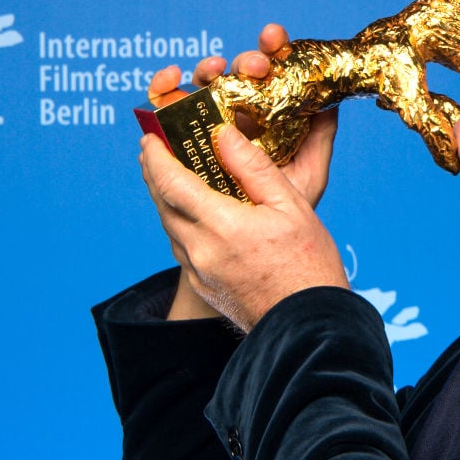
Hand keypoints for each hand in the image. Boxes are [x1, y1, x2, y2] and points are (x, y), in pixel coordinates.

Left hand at [146, 25, 339, 320]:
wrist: (308, 323)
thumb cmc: (308, 265)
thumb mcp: (290, 206)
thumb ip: (253, 167)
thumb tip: (223, 135)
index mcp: (221, 225)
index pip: (171, 182)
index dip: (156, 157)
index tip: (150, 138)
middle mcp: (201, 250)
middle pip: (163, 205)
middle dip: (155, 175)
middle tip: (156, 152)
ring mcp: (200, 272)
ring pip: (172, 229)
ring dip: (169, 202)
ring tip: (177, 181)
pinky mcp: (205, 287)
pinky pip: (184, 250)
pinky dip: (184, 228)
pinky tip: (199, 221)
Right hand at [147, 24, 336, 206]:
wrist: (250, 241)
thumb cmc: (281, 206)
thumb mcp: (309, 171)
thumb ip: (320, 136)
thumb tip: (332, 99)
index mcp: (267, 111)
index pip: (270, 71)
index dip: (272, 48)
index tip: (274, 37)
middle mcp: (236, 110)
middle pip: (237, 73)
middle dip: (245, 60)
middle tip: (255, 66)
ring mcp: (205, 121)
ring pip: (202, 84)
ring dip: (207, 69)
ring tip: (213, 70)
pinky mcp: (177, 135)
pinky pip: (165, 106)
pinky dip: (163, 88)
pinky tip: (168, 80)